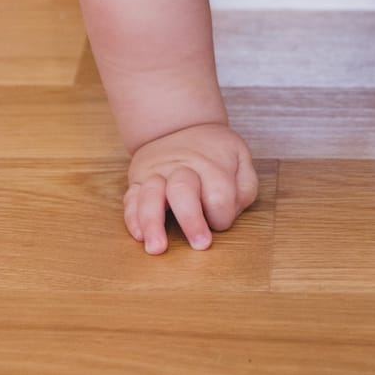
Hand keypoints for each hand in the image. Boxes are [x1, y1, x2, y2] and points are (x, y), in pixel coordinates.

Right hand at [125, 123, 259, 254]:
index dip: (222, 216)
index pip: (219, 197)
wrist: (180, 125)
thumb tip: (230, 213)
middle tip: (200, 244)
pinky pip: (130, 199)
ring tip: (157, 248)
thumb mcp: (240, 158)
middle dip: (191, 221)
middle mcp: (181, 167)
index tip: (220, 221)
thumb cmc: (214, 152)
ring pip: (150, 195)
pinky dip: (133, 218)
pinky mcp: (139, 180)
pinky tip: (140, 235)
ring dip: (153, 223)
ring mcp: (157, 173)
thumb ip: (244, 187)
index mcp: (211, 164)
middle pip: (183, 191)